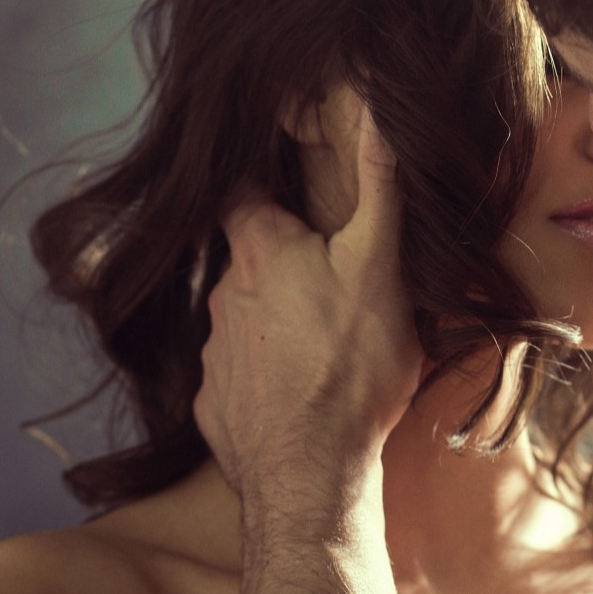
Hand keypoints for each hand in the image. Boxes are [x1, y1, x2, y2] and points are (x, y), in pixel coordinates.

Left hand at [193, 106, 422, 506]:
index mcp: (259, 250)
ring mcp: (212, 352)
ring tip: (318, 345)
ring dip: (272, 321)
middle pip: (245, 259)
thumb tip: (380, 118)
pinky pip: (237, 376)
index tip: (286, 186)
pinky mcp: (212, 404)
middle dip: (278, 261)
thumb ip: (380, 192)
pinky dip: (262, 377)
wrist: (310, 475)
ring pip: (241, 319)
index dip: (262, 184)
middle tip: (325, 277)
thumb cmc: (349, 366)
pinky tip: (295, 395)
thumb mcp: (379, 268)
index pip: (241, 192)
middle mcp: (222, 294)